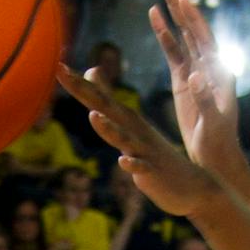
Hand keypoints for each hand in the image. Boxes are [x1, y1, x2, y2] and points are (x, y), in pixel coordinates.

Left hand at [56, 64, 226, 218]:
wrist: (193, 184)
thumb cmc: (155, 153)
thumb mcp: (130, 123)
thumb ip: (109, 98)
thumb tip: (91, 70)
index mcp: (127, 119)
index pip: (98, 97)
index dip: (77, 83)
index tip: (57, 65)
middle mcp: (134, 130)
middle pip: (105, 108)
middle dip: (84, 91)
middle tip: (61, 72)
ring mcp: (143, 151)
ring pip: (123, 138)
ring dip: (109, 129)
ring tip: (93, 117)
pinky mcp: (153, 173)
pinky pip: (141, 169)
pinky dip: (132, 165)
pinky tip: (123, 162)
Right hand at [149, 0, 246, 174]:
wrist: (216, 155)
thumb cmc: (218, 142)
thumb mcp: (213, 123)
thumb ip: (205, 99)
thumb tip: (194, 75)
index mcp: (218, 73)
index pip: (205, 38)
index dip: (193, 18)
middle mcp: (209, 66)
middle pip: (193, 28)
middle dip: (180, 3)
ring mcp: (196, 71)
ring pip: (182, 35)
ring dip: (172, 13)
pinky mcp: (184, 80)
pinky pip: (173, 52)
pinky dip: (164, 35)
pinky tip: (154, 18)